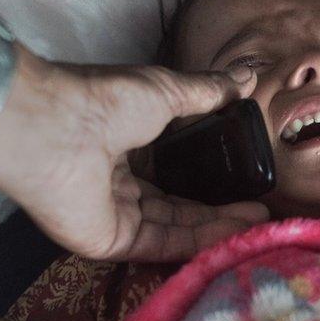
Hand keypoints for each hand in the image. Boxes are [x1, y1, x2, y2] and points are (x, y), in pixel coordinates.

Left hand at [0, 46, 268, 261]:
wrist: (58, 127)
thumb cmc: (106, 101)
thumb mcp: (167, 90)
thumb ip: (207, 92)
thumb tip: (247, 76)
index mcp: (125, 144)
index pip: (172, 169)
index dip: (209, 175)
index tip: (247, 177)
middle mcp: (117, 181)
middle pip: (175, 203)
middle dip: (218, 208)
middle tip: (261, 208)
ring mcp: (111, 214)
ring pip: (171, 225)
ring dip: (214, 225)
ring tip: (257, 221)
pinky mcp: (108, 241)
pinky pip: (159, 244)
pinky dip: (195, 241)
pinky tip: (232, 235)